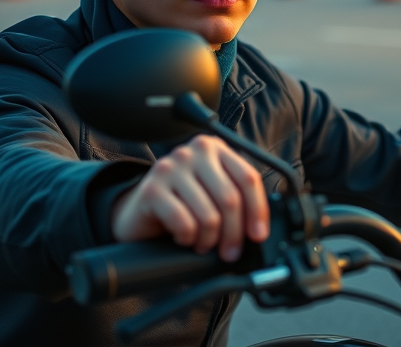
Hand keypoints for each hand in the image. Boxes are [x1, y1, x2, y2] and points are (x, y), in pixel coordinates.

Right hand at [110, 134, 269, 261]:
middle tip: (230, 252)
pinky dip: (188, 239)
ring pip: (209, 215)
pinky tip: (184, 238)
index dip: (258, 210)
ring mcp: (170, 168)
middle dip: (234, 234)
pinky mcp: (151, 190)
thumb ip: (237, 197)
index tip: (258, 236)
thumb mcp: (213, 192)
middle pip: (230, 199)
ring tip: (203, 244)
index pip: (247, 178)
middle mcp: (193, 152)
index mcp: (215, 148)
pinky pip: (184, 224)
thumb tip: (261, 227)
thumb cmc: (183, 204)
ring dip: (210, 240)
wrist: (138, 212)